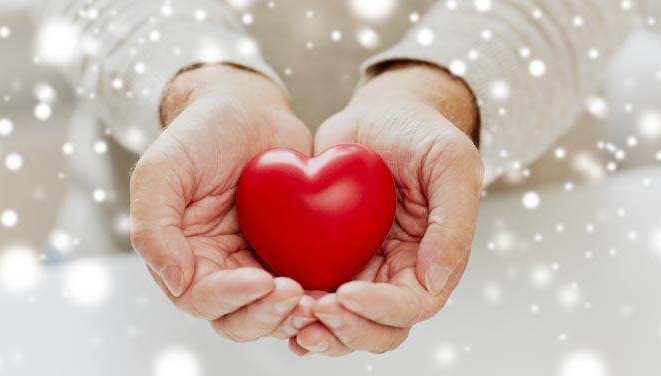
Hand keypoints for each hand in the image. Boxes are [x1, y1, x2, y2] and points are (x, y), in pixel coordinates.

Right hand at [130, 64, 316, 341]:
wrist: (247, 109)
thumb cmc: (199, 134)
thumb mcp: (162, 170)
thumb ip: (153, 226)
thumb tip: (174, 280)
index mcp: (183, 257)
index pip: (201, 297)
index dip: (231, 297)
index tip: (262, 281)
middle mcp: (219, 270)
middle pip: (240, 317)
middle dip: (267, 314)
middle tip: (296, 296)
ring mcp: (257, 264)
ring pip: (275, 311)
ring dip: (295, 314)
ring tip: (320, 300)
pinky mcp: (292, 254)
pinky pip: (307, 285)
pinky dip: (320, 294)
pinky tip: (339, 287)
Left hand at [290, 62, 483, 355]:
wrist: (378, 114)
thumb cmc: (418, 132)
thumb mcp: (449, 162)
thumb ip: (453, 220)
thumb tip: (436, 279)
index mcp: (431, 259)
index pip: (411, 305)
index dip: (380, 309)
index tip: (347, 293)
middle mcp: (397, 273)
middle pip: (377, 327)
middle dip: (347, 327)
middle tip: (315, 309)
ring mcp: (363, 269)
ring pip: (343, 322)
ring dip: (321, 329)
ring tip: (294, 315)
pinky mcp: (329, 257)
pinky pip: (314, 295)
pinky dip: (298, 310)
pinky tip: (277, 308)